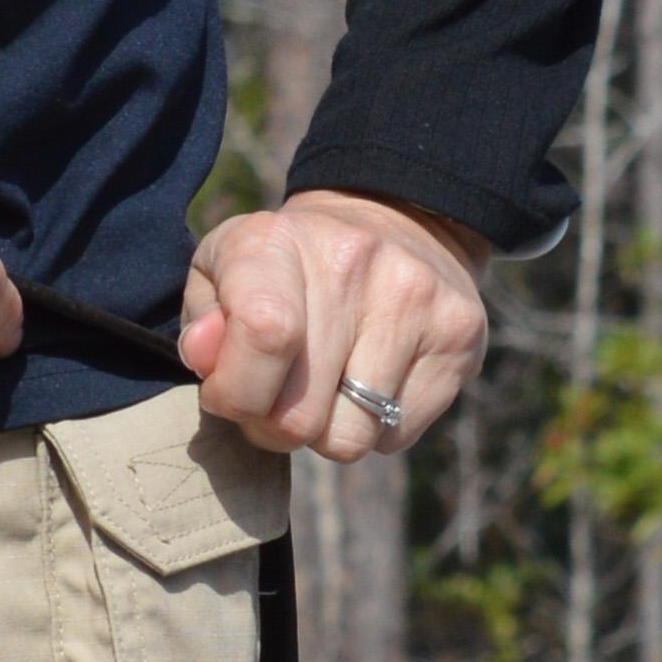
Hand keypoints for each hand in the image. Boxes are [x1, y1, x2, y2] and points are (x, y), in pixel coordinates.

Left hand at [179, 192, 487, 460]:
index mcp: (278, 241)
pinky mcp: (459, 340)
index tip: (231, 392)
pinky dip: (375, 428)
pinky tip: (375, 379)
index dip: (237, 392)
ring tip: (330, 385)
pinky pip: (395, 438)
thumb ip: (202, 322)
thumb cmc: (288, 269)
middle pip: (301, 417)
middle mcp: (353, 263)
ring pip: (350, 440)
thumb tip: (207, 359)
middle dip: (278, 425)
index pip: (263, 335)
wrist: (397, 221)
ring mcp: (416, 302)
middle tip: (281, 396)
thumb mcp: (224, 275)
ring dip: (329, 431)